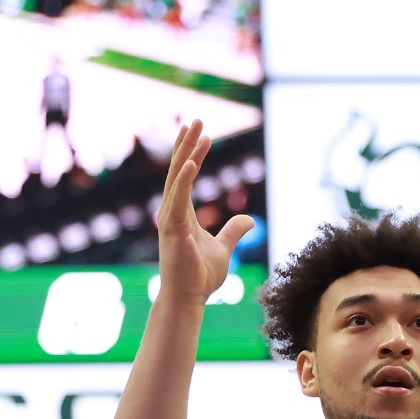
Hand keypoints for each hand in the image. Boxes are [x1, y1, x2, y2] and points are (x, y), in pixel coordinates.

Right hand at [155, 120, 254, 302]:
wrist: (188, 298)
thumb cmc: (200, 276)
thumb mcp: (224, 248)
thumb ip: (234, 231)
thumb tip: (249, 220)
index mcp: (182, 213)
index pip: (185, 176)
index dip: (192, 153)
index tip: (201, 132)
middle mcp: (172, 212)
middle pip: (178, 170)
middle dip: (186, 144)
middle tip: (194, 119)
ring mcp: (169, 219)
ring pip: (176, 179)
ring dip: (185, 153)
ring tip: (193, 130)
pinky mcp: (172, 229)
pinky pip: (177, 199)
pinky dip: (182, 180)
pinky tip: (190, 162)